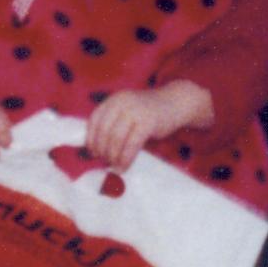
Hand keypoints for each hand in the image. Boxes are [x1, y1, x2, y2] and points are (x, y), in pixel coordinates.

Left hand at [84, 82, 210, 169]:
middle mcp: (122, 102)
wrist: (175, 103)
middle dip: (102, 150)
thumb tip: (97, 150)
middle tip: (105, 162)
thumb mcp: (128, 111)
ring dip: (113, 156)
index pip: (95, 119)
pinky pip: (131, 144)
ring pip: (116, 139)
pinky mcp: (148, 122)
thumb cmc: (149, 113)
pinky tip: (124, 167)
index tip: (93, 152)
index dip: (91, 138)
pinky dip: (125, 159)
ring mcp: (135, 111)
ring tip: (115, 165)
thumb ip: (114, 123)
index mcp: (114, 99)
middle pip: (104, 131)